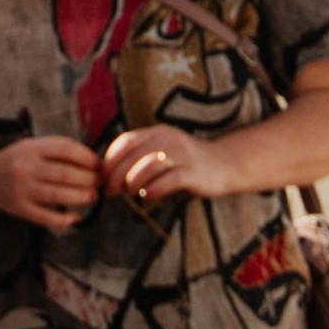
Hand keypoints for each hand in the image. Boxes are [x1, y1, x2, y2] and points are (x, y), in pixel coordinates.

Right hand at [0, 135, 101, 229]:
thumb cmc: (18, 161)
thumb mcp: (32, 147)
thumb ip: (57, 151)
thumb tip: (92, 161)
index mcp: (31, 148)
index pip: (64, 148)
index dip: (85, 156)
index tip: (98, 164)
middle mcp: (25, 167)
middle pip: (64, 173)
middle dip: (87, 179)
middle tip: (98, 182)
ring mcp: (21, 189)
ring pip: (57, 195)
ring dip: (80, 197)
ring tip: (93, 196)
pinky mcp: (19, 208)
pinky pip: (45, 217)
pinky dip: (63, 219)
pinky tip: (75, 217)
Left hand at [101, 123, 231, 205]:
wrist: (226, 164)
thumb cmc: (187, 162)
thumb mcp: (162, 151)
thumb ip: (139, 157)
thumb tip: (109, 174)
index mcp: (158, 132)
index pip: (125, 141)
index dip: (110, 159)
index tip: (102, 176)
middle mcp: (169, 139)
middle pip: (133, 154)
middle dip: (116, 174)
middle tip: (110, 191)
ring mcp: (182, 155)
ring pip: (148, 166)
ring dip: (133, 182)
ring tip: (129, 193)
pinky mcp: (194, 172)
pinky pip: (169, 179)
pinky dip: (154, 189)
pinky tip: (147, 196)